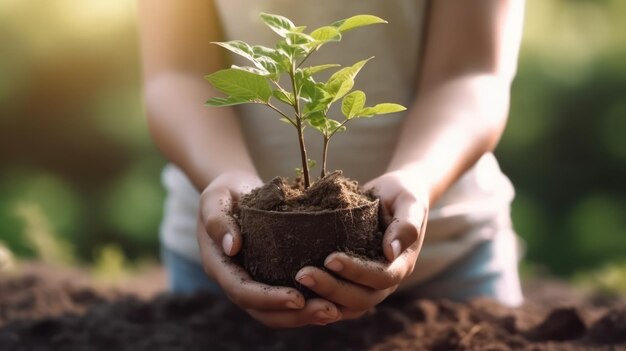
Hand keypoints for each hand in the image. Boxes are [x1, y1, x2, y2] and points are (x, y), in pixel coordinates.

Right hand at [197, 171, 342, 327]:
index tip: (297, 298)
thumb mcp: (215, 198)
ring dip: (305, 316)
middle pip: (262, 312)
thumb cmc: (225, 191)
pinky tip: (334, 301)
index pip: (242, 292)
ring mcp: (252, 282)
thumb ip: (218, 220)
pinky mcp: (269, 277)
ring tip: (335, 312)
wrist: (233, 191)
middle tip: (329, 311)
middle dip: (294, 316)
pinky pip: (287, 299)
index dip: (269, 299)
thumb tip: (232, 246)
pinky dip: (307, 304)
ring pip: (276, 313)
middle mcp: (235, 281)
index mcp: (220, 266)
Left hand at [295, 169, 428, 319]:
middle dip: (332, 289)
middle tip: (302, 274)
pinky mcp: (351, 283)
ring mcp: (368, 286)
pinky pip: (336, 301)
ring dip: (321, 298)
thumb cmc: (402, 195)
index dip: (357, 272)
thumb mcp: (409, 201)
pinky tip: (294, 290)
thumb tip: (391, 251)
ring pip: (347, 306)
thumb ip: (406, 223)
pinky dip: (317, 300)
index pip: (381, 277)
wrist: (393, 196)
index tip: (330, 258)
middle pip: (362, 298)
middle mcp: (386, 281)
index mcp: (401, 264)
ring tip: (296, 282)